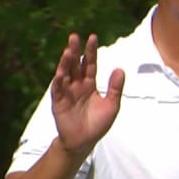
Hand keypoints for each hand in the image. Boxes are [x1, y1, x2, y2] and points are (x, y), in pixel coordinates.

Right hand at [50, 33, 124, 156]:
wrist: (85, 142)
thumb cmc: (98, 123)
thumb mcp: (112, 105)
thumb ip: (115, 88)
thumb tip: (120, 69)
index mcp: (90, 84)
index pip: (90, 64)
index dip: (91, 51)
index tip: (92, 37)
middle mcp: (77, 85)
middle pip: (76, 65)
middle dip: (75, 51)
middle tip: (74, 36)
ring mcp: (67, 93)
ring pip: (65, 74)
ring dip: (65, 63)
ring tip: (67, 51)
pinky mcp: (59, 103)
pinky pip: (58, 90)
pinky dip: (59, 81)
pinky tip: (60, 73)